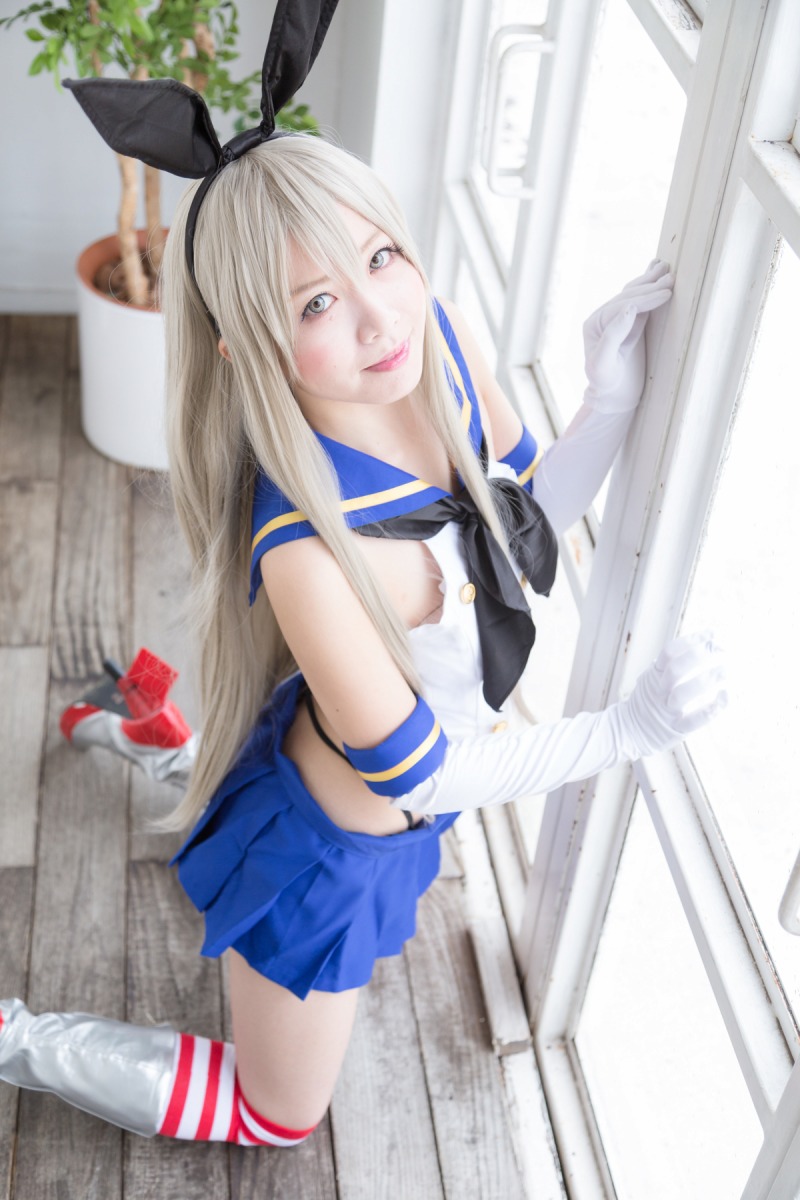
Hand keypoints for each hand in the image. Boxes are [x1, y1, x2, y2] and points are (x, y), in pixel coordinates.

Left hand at [583, 260, 673, 413]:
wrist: (611, 395)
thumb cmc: (606, 383)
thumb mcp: (604, 364)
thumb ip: (613, 335)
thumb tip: (629, 307)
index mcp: (594, 324)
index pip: (622, 306)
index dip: (645, 299)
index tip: (666, 293)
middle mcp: (602, 317)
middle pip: (628, 296)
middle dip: (650, 287)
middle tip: (672, 278)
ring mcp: (614, 317)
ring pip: (632, 293)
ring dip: (649, 281)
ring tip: (666, 268)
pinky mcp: (626, 321)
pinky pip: (637, 299)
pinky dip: (646, 286)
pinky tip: (654, 272)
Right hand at [619, 631, 726, 757]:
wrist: (629, 730)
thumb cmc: (648, 701)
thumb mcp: (652, 678)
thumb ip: (669, 665)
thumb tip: (700, 645)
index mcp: (654, 675)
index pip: (669, 652)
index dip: (691, 640)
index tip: (713, 633)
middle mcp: (658, 691)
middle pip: (675, 669)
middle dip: (699, 657)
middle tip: (721, 649)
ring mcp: (665, 711)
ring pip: (682, 694)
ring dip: (705, 681)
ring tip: (725, 671)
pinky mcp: (675, 729)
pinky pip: (692, 721)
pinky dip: (710, 709)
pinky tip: (724, 697)